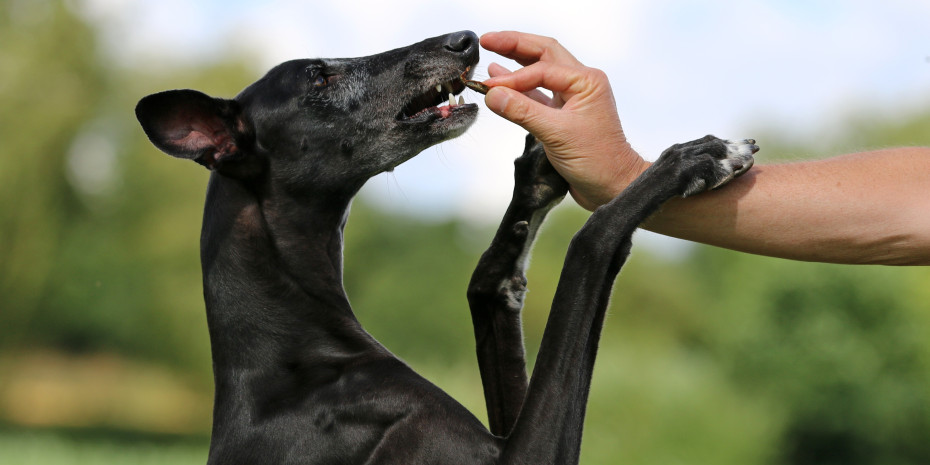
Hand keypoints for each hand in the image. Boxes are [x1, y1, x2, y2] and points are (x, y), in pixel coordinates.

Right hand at [479, 31, 647, 209]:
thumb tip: (493, 94)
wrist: (613, 187)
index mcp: (586, 81)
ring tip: (490, 54)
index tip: (489, 86)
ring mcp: (571, 99)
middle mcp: (580, 84)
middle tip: (487, 40)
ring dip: (515, 64)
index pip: (542, 68)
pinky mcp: (562, 116)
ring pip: (539, 72)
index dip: (513, 77)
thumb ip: (523, 111)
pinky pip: (537, 95)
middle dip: (514, 45)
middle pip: (543, 54)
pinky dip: (518, 89)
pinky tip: (501, 84)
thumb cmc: (598, 160)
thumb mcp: (558, 134)